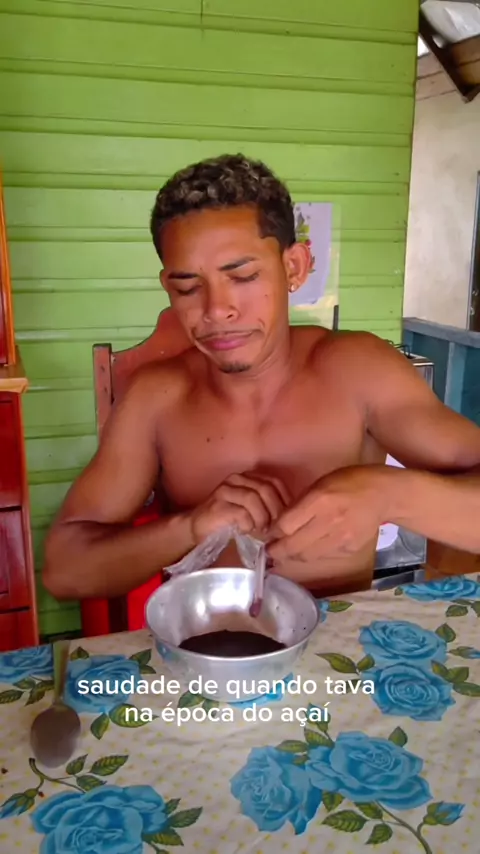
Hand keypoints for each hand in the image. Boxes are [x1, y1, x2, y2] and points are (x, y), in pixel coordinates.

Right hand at [190, 472, 290, 543]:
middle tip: (275, 529)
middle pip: (266, 489)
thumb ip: (269, 508)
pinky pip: (241, 512)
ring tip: (261, 531)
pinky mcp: (217, 504)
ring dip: (262, 518)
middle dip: (275, 511)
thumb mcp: (254, 513)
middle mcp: (237, 479)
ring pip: (254, 498)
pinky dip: (247, 524)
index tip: (287, 520)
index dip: (285, 501)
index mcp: (249, 478)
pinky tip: (245, 531)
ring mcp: (225, 489)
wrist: (197, 530)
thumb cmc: (229, 523)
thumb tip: (292, 519)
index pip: (275, 482)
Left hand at [266, 466, 386, 563]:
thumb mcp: (321, 483)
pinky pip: (324, 556)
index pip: (286, 525)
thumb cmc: (350, 482)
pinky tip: (310, 548)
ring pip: (307, 555)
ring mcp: (341, 538)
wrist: (384, 494)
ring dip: (293, 556)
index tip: (269, 533)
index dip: (273, 532)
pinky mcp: (350, 548)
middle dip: (277, 551)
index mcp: (320, 500)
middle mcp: (329, 521)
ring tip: (285, 553)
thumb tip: (281, 524)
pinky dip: (313, 554)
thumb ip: (301, 504)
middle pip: (294, 546)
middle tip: (270, 552)